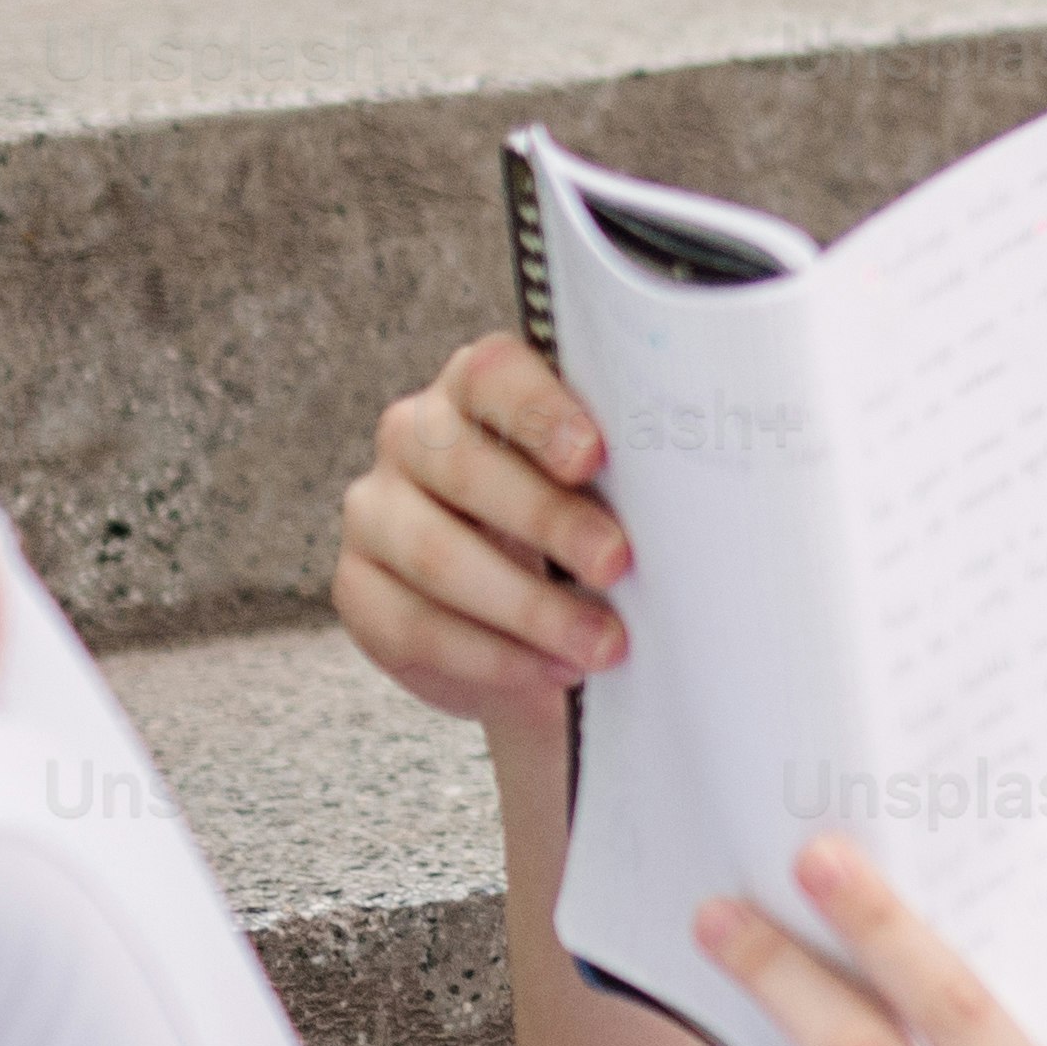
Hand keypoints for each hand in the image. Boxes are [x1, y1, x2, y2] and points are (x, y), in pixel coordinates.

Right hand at [335, 333, 624, 734]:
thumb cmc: (579, 537)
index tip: (595, 457)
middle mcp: (413, 437)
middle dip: (549, 522)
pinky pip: (414, 624)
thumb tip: (688, 492)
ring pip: (435, 554)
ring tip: (600, 644)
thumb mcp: (607, 496)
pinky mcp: (358, 588)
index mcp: (476, 389)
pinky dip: (491, 655)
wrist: (530, 629)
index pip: (493, 375)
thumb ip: (626, 477)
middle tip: (617, 565)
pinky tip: (549, 669)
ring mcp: (376, 511)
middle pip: (464, 468)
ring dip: (527, 607)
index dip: (540, 412)